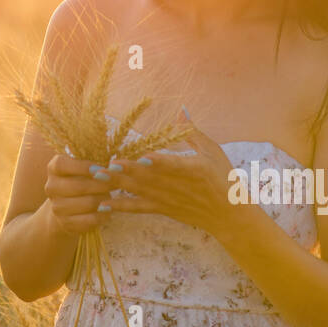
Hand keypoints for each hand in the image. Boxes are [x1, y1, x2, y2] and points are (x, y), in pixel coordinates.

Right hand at [43, 152, 113, 235]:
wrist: (66, 206)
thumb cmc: (80, 179)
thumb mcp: (83, 168)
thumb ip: (94, 165)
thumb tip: (115, 167)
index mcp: (53, 169)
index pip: (61, 165)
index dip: (81, 167)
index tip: (100, 168)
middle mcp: (51, 187)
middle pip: (78, 186)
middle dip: (101, 185)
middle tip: (115, 183)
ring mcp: (57, 207)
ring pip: (87, 203)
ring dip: (104, 200)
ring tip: (111, 196)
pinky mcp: (66, 223)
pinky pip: (90, 219)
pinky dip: (103, 214)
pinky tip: (108, 209)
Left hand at [104, 107, 249, 241]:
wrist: (229, 216)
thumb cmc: (224, 178)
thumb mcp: (212, 151)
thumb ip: (192, 132)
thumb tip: (180, 110)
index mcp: (194, 170)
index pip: (173, 166)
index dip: (157, 163)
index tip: (141, 158)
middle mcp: (178, 186)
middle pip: (149, 178)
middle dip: (127, 171)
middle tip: (106, 164)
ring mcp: (168, 199)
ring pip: (139, 191)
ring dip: (118, 184)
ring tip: (98, 177)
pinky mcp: (162, 209)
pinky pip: (138, 208)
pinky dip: (120, 206)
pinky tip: (102, 203)